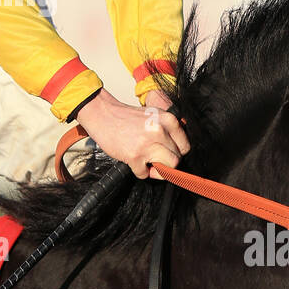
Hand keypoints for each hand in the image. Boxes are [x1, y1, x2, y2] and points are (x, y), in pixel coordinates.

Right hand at [75, 88, 189, 179]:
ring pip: (167, 168)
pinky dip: (139, 171)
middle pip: (177, 159)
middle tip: (154, 158)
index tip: (168, 154)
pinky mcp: (135, 156)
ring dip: (157, 170)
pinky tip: (133, 160)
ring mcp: (147, 144)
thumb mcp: (154, 116)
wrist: (103, 115)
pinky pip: (144, 174)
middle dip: (166, 162)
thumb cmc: (127, 117)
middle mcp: (160, 131)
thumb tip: (181, 150)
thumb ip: (168, 130)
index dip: (177, 152)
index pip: (186, 146)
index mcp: (168, 119)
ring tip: (146, 162)